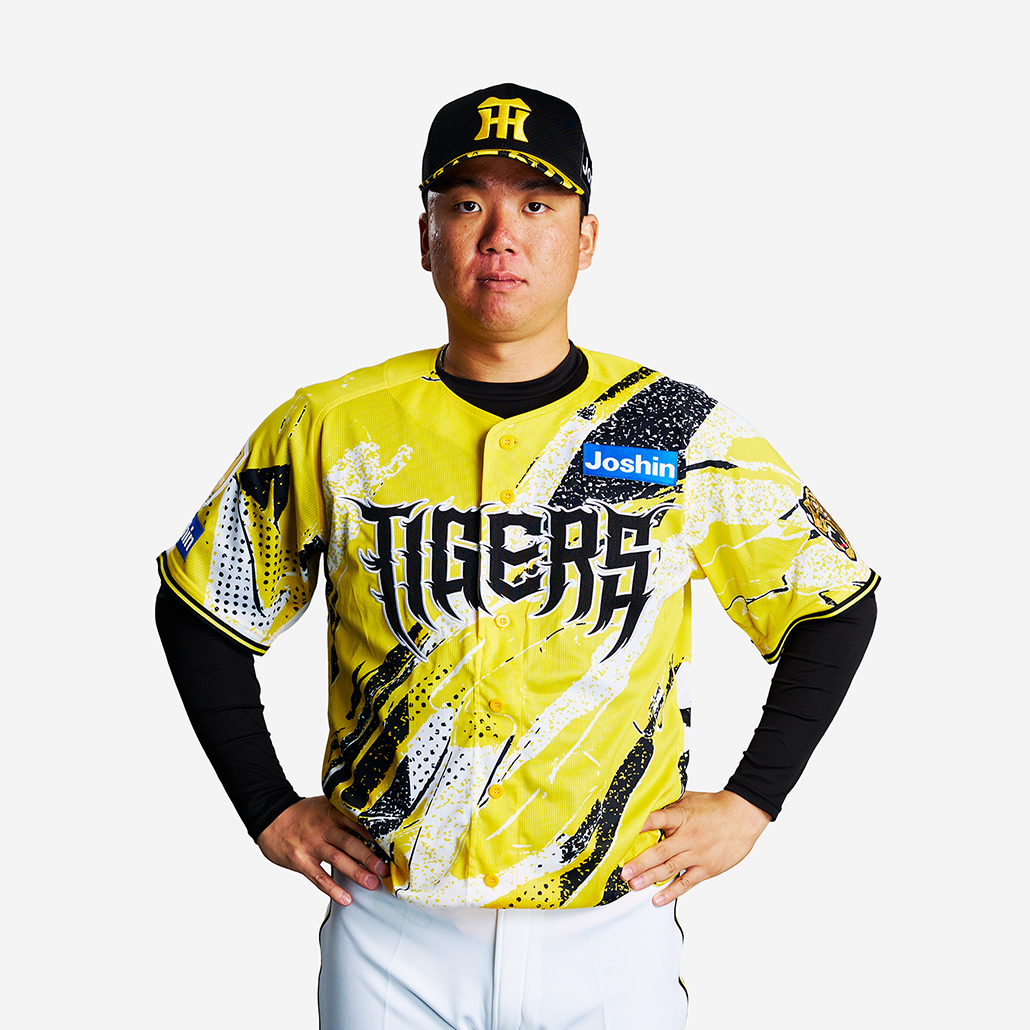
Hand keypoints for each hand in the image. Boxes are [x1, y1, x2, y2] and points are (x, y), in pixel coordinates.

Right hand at [256, 796, 388, 905]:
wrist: (270, 818)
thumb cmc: (302, 814)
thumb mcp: (324, 805)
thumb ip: (344, 814)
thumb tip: (372, 825)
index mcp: (331, 813)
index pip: (355, 821)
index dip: (372, 832)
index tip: (389, 843)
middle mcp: (323, 828)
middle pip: (350, 842)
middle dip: (369, 857)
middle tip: (385, 869)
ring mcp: (311, 845)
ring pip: (337, 860)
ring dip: (357, 873)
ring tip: (372, 884)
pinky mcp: (300, 861)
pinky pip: (318, 877)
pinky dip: (333, 889)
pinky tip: (346, 898)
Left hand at [620, 790, 770, 905]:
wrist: (743, 816)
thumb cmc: (714, 807)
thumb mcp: (689, 798)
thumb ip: (669, 805)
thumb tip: (646, 803)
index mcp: (681, 816)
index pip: (656, 820)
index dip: (640, 826)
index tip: (623, 834)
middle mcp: (687, 837)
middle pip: (659, 852)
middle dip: (639, 863)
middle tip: (624, 872)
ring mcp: (697, 854)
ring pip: (669, 869)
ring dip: (650, 879)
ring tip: (634, 885)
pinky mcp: (707, 868)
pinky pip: (686, 882)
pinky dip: (672, 892)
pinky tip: (658, 899)